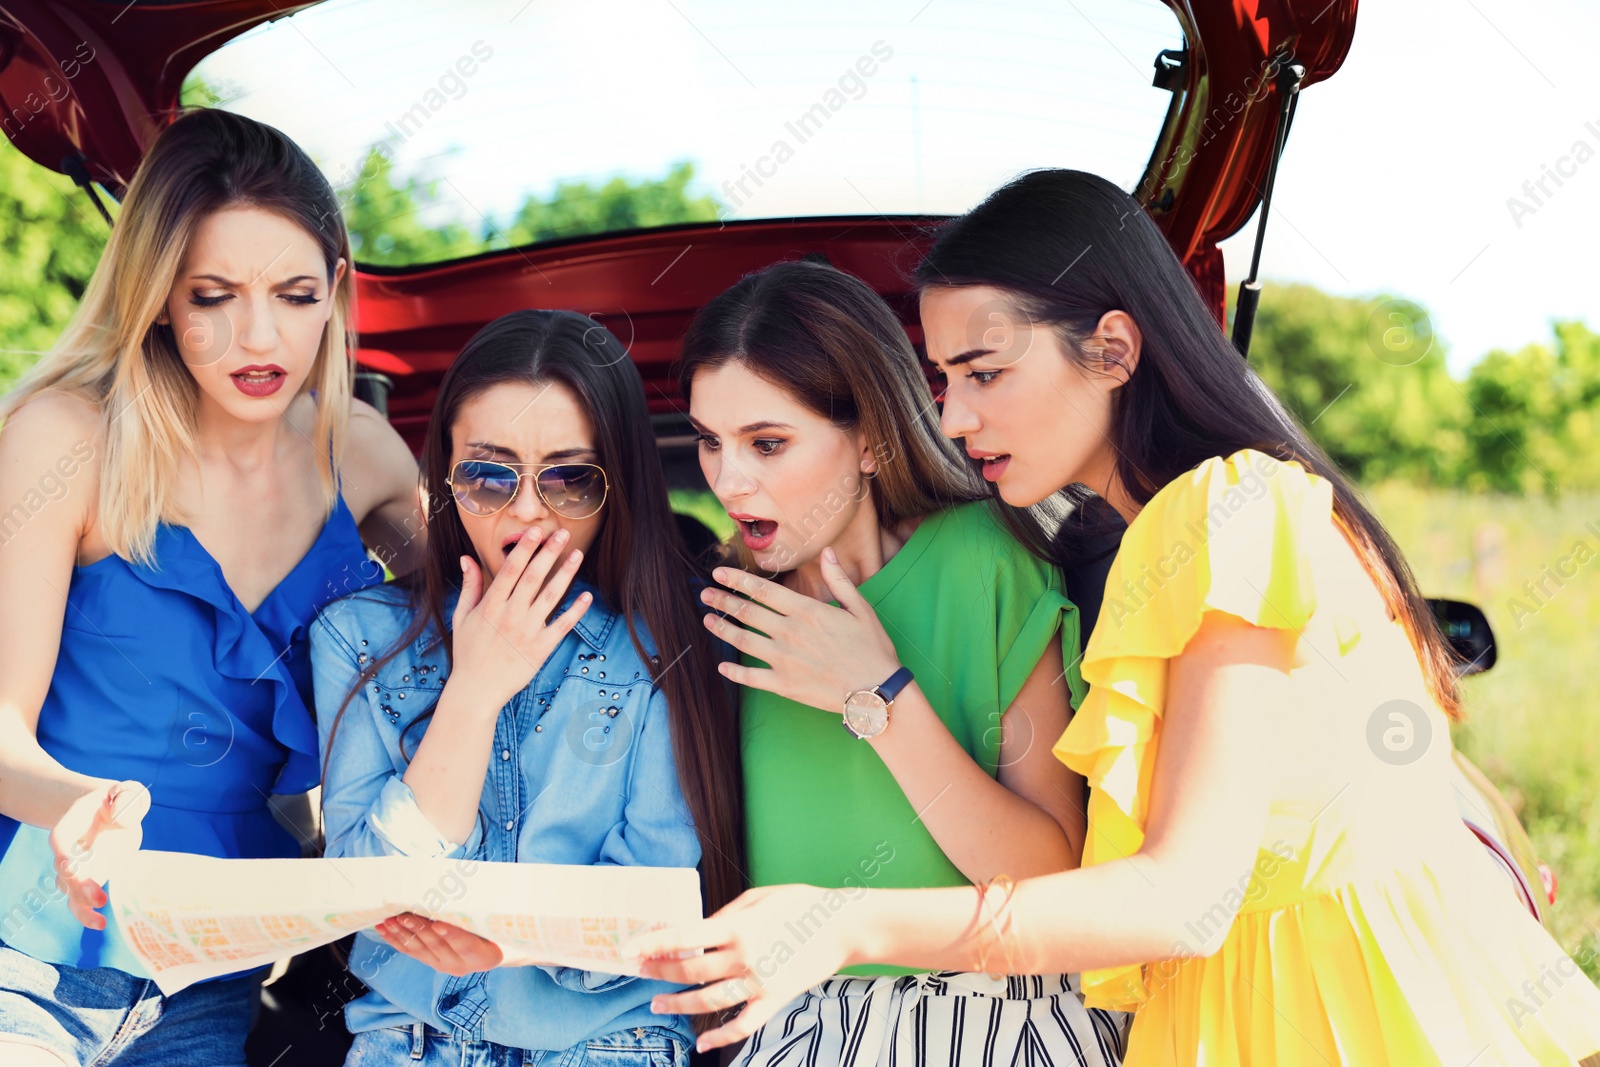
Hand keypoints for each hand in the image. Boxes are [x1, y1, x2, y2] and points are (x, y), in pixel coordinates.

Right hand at [48, 780, 149, 928]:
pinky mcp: (90, 881)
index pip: (60, 841)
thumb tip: (120, 816)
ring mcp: (78, 869)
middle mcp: (69, 850)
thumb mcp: (126, 792)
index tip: (72, 867)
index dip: (64, 855)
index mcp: (72, 825)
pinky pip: (81, 902)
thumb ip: (125, 798)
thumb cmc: (120, 802)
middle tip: (99, 898)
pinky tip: (101, 924)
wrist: (114, 810)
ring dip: (82, 906)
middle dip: (78, 887)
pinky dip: (87, 915)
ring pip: (69, 892)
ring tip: (100, 921)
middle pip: (64, 872)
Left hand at [375, 913, 503, 975]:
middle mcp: (460, 966)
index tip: (438, 925)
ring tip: (390, 921)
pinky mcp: (429, 962)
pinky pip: (410, 951)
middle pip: (437, 945)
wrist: (489, 950)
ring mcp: (442, 965)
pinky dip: (395, 940)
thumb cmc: (493, 929)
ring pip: (419, 949)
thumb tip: (460, 888)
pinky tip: (384, 929)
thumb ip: (476, 914)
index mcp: (481, 956)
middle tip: (404, 916)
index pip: (465, 944)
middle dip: (418, 930)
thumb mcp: (491, 925)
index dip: (452, 934)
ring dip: (402, 934)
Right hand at [451, 527, 591, 710]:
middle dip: (549, 553)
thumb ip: (469, 586)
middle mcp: (510, 616)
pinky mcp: (541, 648)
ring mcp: (527, 632)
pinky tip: (587, 596)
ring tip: (578, 554)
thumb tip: (466, 558)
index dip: (524, 549)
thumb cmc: (468, 652)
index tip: (536, 531)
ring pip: (551, 597)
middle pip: (533, 578)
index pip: (510, 571)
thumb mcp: (462, 617)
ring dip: (565, 574)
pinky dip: (575, 611)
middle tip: (563, 533)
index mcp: (490, 606)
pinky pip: (562, 625)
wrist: (476, 690)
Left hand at [626, 885, 853, 1051]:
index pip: (683, 935)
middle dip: (658, 971)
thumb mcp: (760, 896)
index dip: (651, 943)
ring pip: (707, 1000)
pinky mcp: (774, 999)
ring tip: (658, 1004)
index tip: (627, 949)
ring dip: (678, 1004)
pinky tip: (702, 1041)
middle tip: (640, 971)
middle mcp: (743, 955)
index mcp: (737, 925)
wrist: (843, 926)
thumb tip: (700, 928)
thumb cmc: (802, 904)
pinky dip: (720, 1037)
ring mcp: (758, 981)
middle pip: (689, 968)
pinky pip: (742, 1025)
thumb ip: (727, 912)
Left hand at [701, 548, 900, 713]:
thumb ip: (838, 579)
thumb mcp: (860, 608)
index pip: (763, 591)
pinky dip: (735, 671)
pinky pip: (751, 677)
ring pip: (743, 640)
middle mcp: (790, 633)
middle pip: (747, 612)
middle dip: (722, 601)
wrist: (877, 691)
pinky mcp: (784, 685)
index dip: (737, 580)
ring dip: (722, 629)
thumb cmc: (872, 649)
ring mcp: (784, 660)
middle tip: (705, 594)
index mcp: (807, 611)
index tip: (718, 572)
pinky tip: (723, 665)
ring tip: (707, 621)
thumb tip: (827, 551)